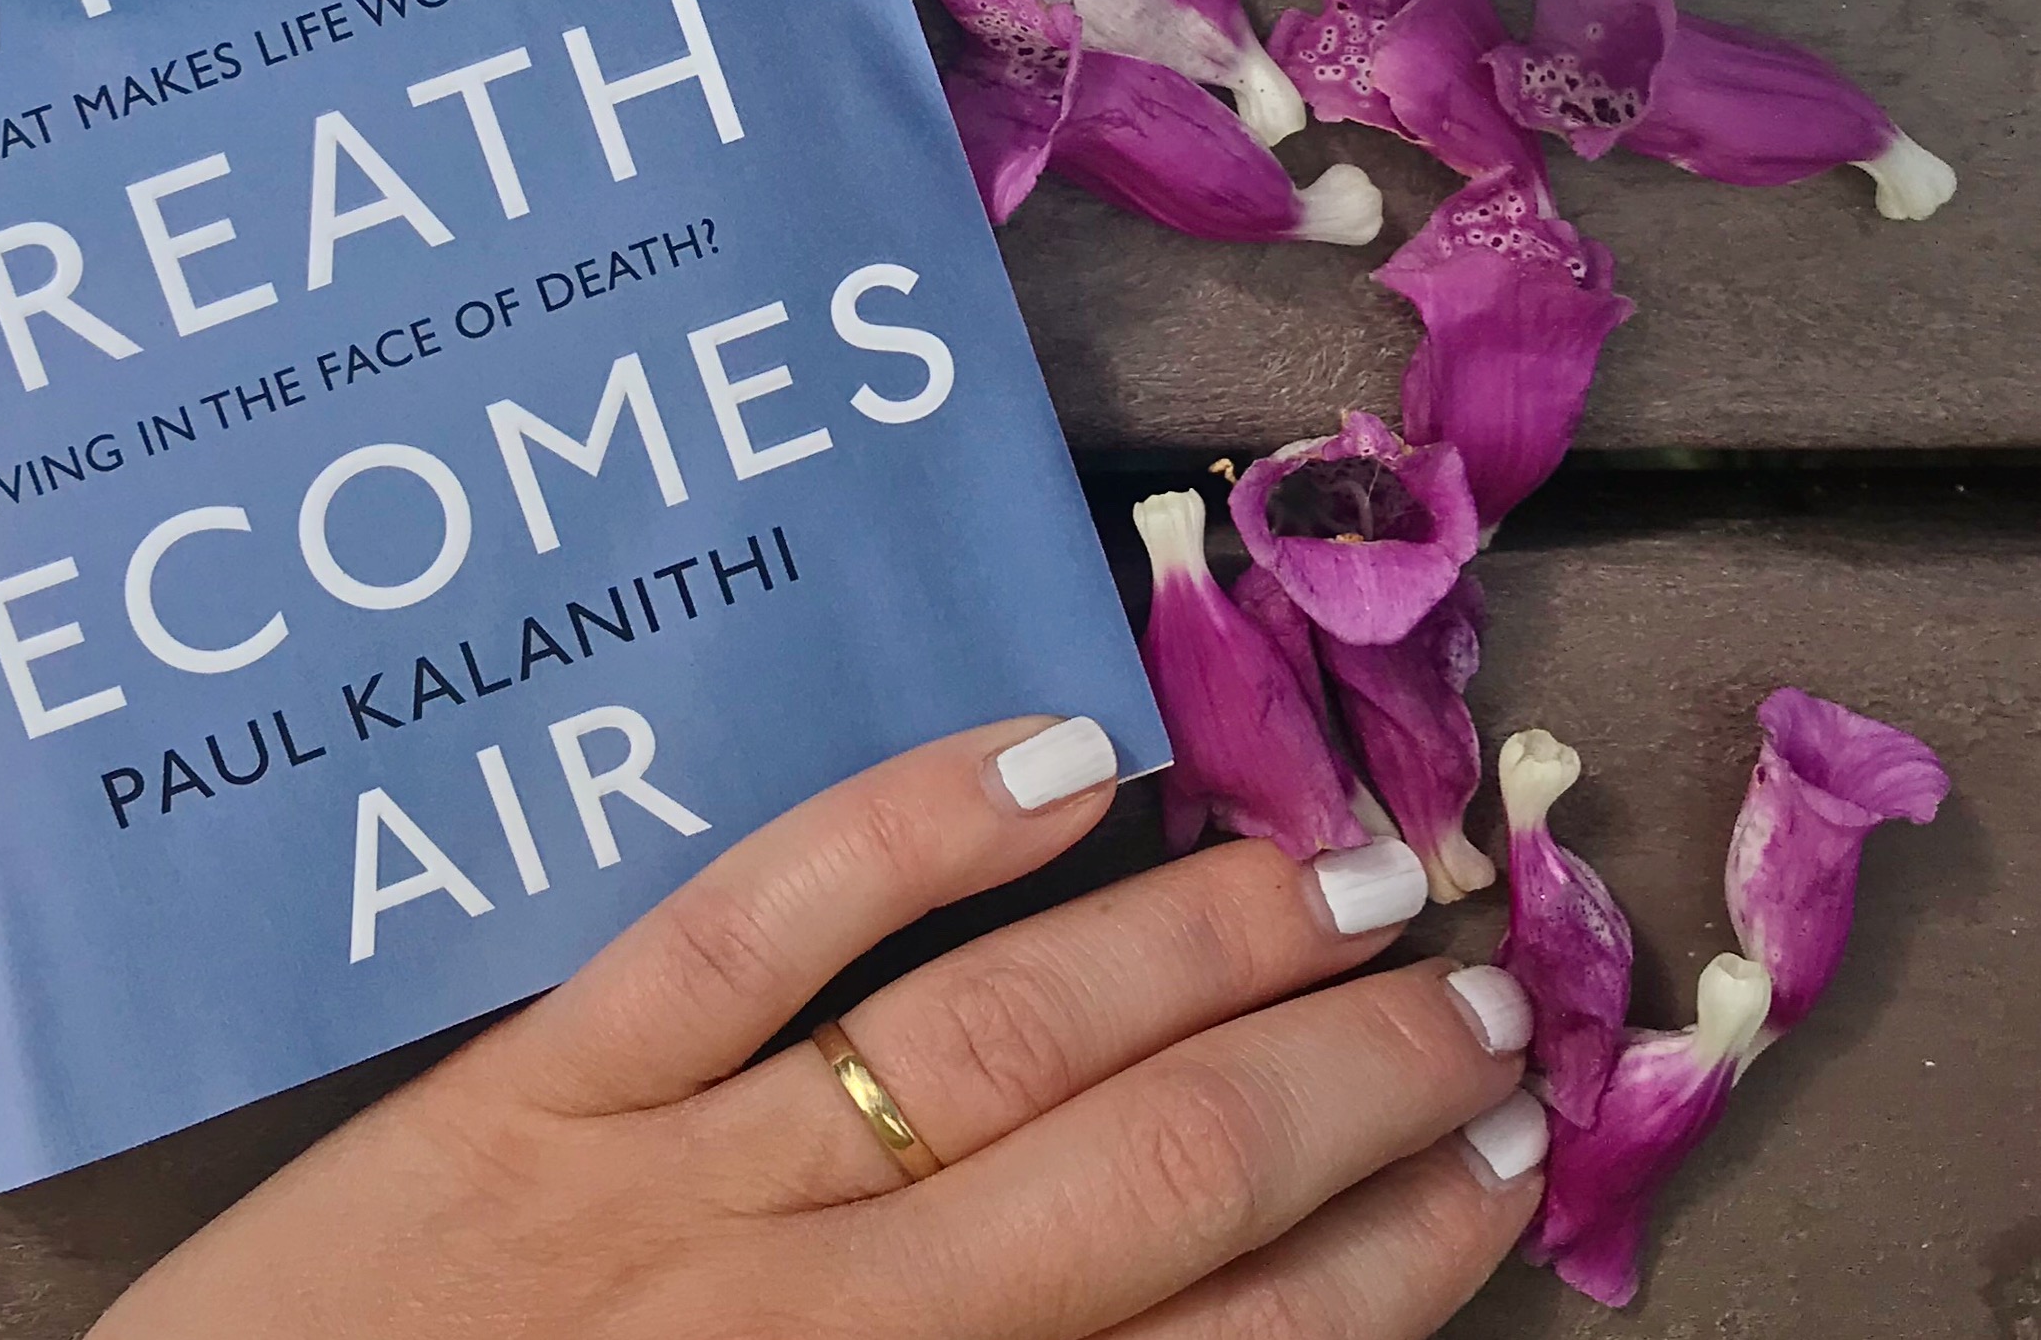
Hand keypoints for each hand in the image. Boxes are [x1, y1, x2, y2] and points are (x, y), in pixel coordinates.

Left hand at [92, 716, 1542, 1339]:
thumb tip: (1191, 1325)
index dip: (1391, 1249)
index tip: (1510, 1147)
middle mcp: (835, 1329)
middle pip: (1158, 1172)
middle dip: (1352, 1076)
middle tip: (1490, 980)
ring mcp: (680, 1188)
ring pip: (1001, 1038)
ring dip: (1206, 948)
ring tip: (1360, 874)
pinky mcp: (530, 1079)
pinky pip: (745, 927)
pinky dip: (911, 833)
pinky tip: (1061, 759)